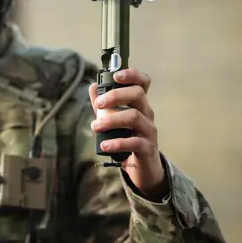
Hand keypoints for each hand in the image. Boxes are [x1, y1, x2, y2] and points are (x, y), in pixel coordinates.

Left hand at [88, 68, 167, 199]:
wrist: (143, 167)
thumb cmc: (128, 138)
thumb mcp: (114, 120)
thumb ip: (103, 105)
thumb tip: (92, 86)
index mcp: (139, 104)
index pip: (143, 82)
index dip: (132, 75)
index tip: (116, 75)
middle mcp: (146, 113)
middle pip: (137, 94)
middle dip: (115, 96)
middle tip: (98, 105)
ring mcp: (148, 130)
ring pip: (134, 117)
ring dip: (112, 120)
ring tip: (95, 127)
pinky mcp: (147, 148)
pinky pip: (134, 142)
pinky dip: (118, 143)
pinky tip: (104, 145)